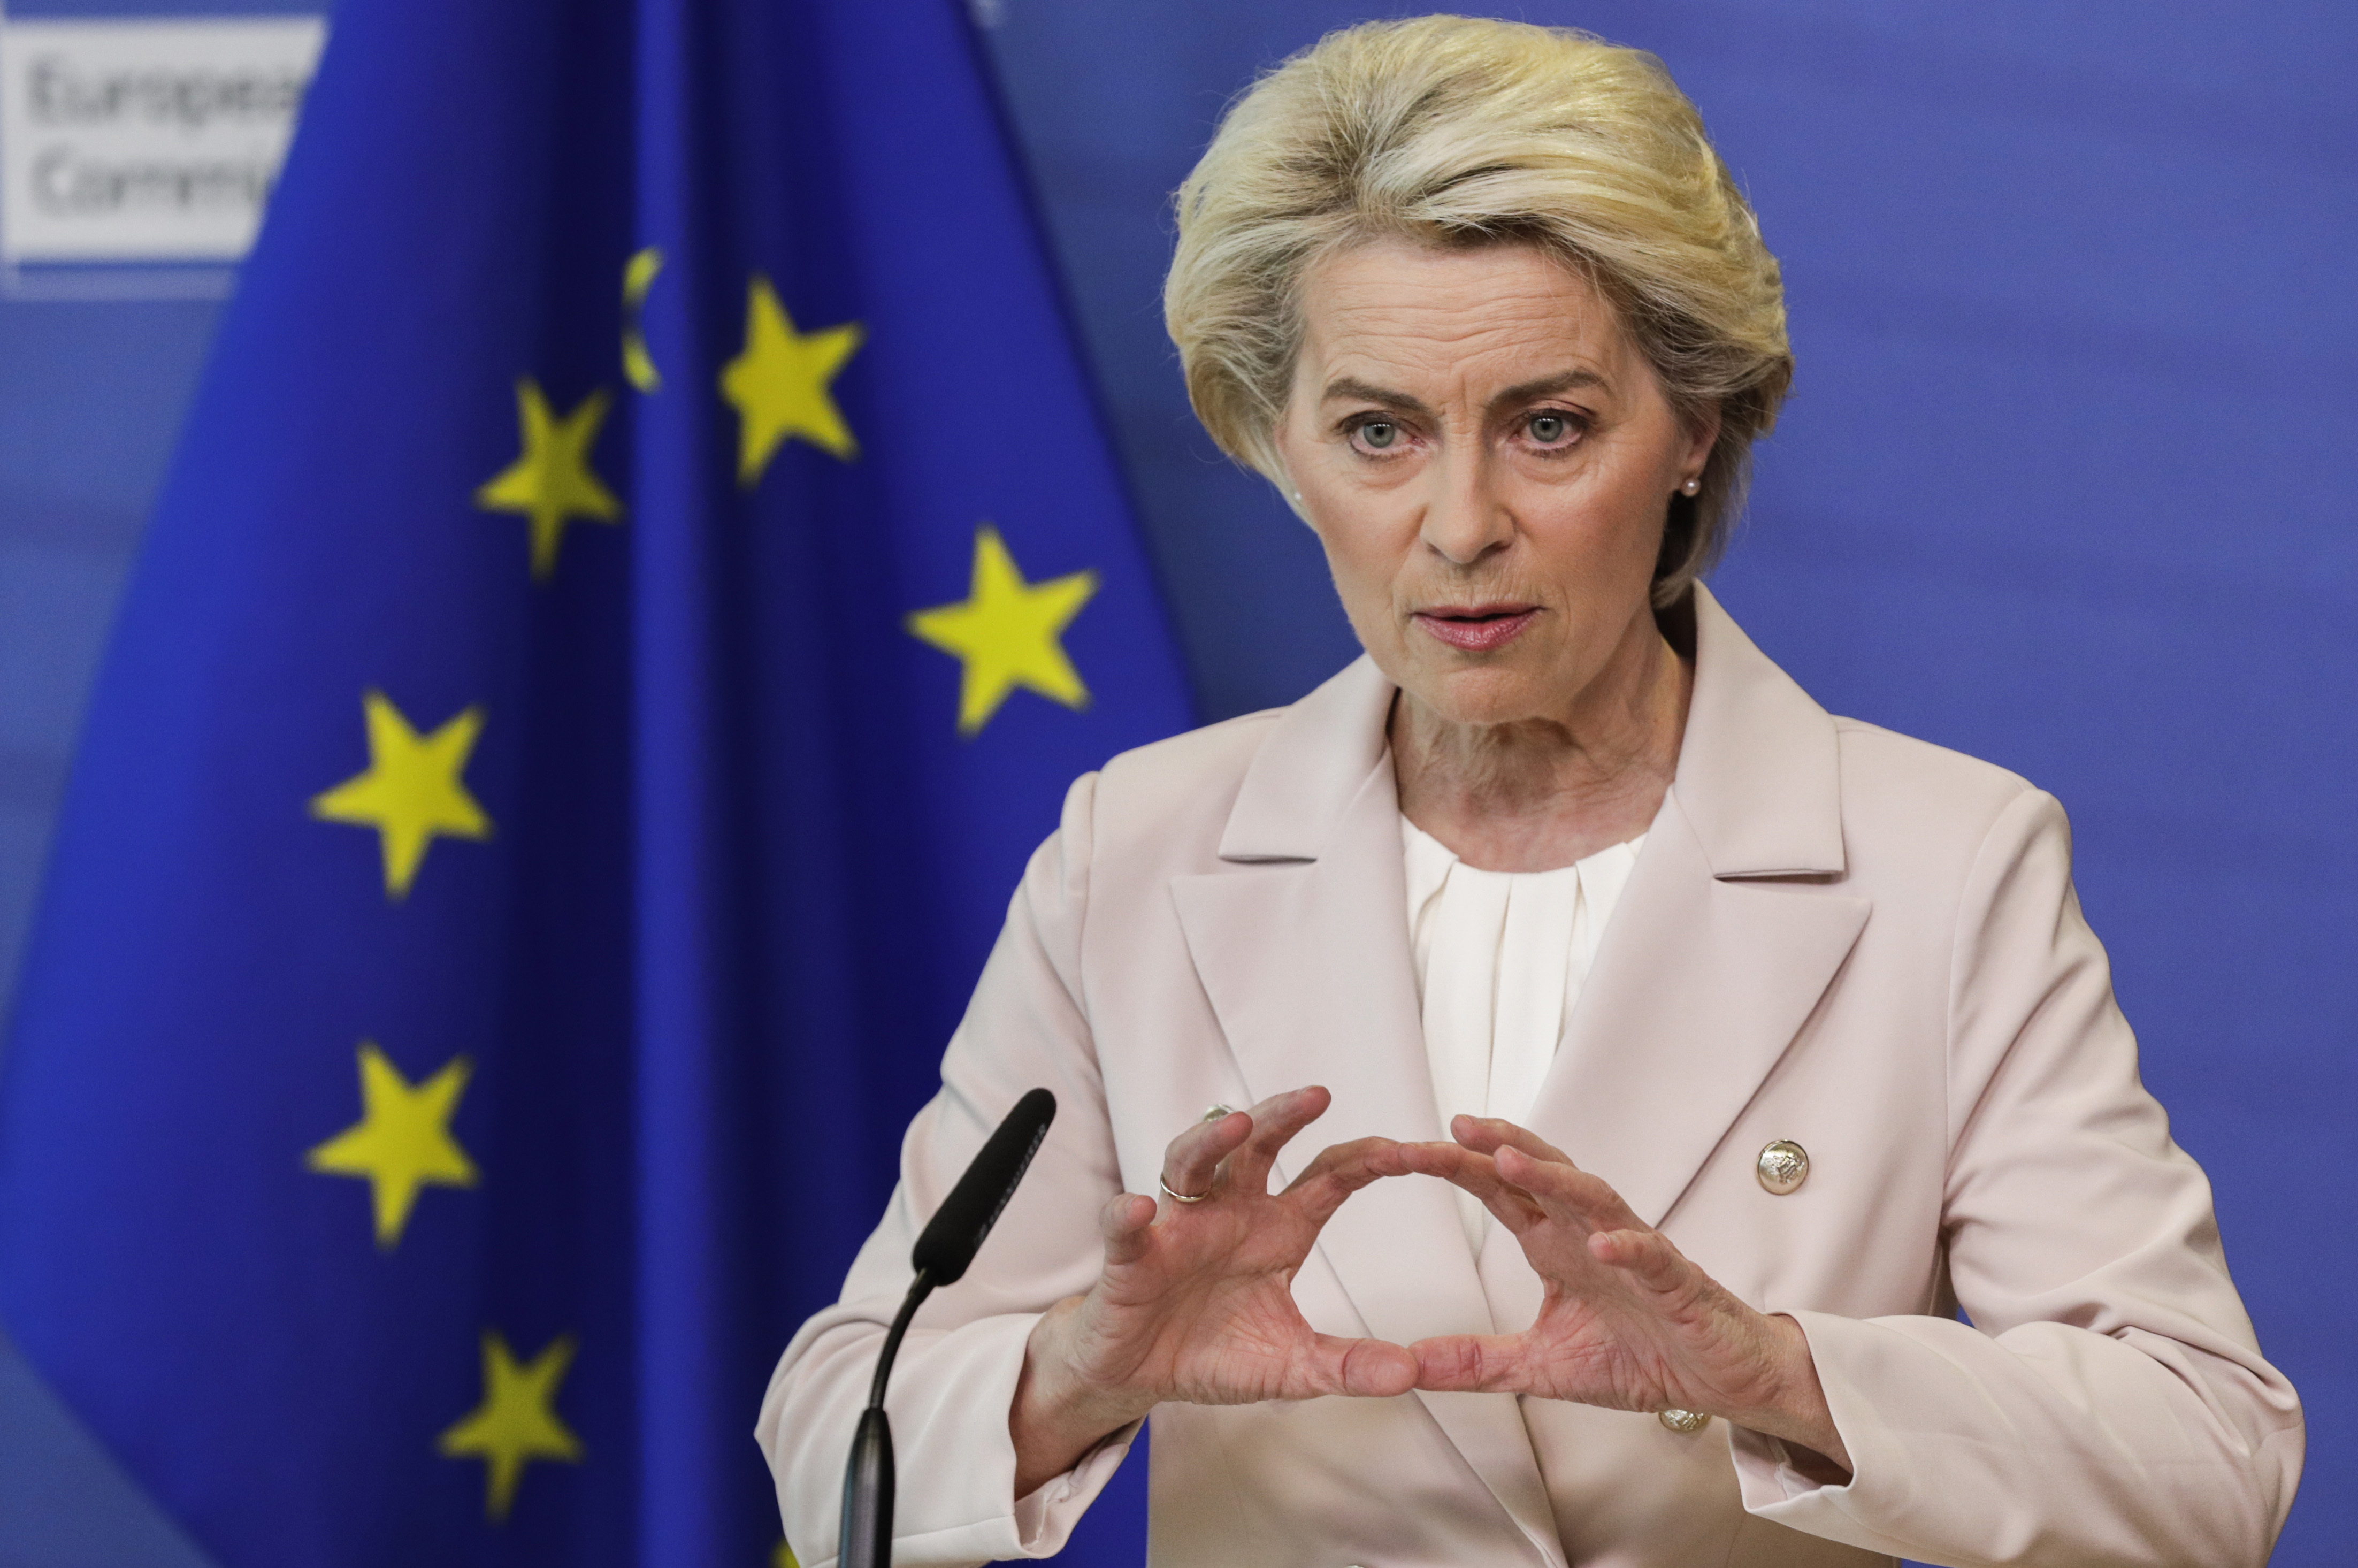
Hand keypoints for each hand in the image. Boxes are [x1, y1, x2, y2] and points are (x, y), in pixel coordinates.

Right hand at [1010, 1086, 1416, 1492]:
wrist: (1142, 1374)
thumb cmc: (1215, 1352)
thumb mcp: (1292, 1367)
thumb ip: (1346, 1366)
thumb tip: (1410, 1372)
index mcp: (1278, 1229)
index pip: (1330, 1177)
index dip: (1369, 1159)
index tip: (1413, 1151)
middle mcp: (1230, 1212)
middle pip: (1258, 1146)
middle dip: (1285, 1116)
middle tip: (1319, 1096)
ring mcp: (1179, 1228)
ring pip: (1192, 1162)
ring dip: (1212, 1140)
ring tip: (1237, 1126)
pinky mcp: (1131, 1257)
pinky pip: (1126, 1227)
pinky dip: (1128, 1215)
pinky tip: (1141, 1210)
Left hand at [1388, 1116, 1850, 1473]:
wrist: (1719, 1376)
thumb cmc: (1641, 1355)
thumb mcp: (1542, 1367)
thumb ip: (1478, 1362)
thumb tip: (1410, 1363)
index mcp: (1556, 1246)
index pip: (1502, 1194)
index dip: (1460, 1169)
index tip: (1409, 1151)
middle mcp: (1590, 1235)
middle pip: (1542, 1176)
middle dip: (1500, 1147)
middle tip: (1455, 1127)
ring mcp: (1635, 1252)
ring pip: (1593, 1200)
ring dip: (1553, 1179)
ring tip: (1512, 1162)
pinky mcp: (1677, 1282)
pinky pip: (1652, 1256)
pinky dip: (1628, 1247)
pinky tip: (1605, 1244)